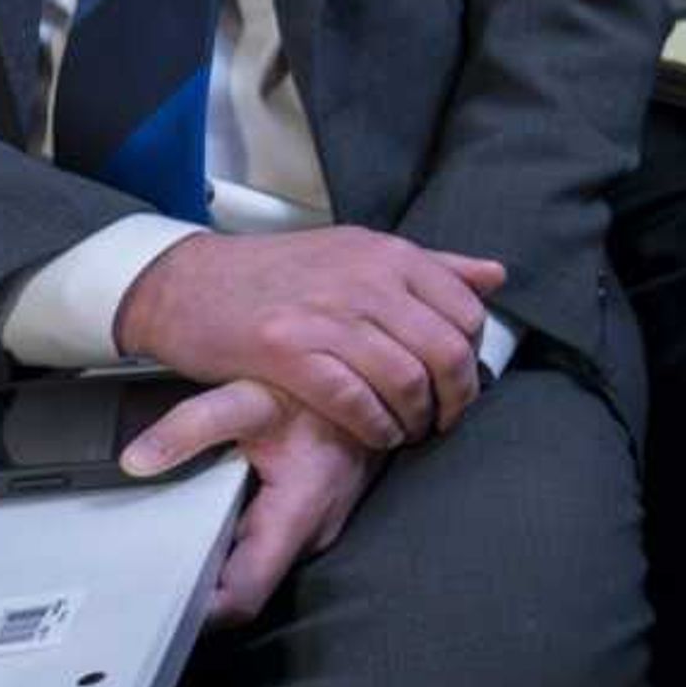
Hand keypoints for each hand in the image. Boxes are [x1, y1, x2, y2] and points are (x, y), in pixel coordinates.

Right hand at [114, 228, 504, 450]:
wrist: (188, 281)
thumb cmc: (280, 274)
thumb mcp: (360, 252)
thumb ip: (434, 265)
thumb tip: (496, 276)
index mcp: (390, 255)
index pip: (466, 312)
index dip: (473, 358)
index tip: (462, 382)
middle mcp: (366, 280)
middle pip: (445, 351)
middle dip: (455, 397)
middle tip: (445, 419)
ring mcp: (326, 315)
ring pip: (405, 379)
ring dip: (416, 419)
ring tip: (410, 432)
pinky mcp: (285, 351)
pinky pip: (353, 400)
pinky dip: (375, 426)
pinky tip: (377, 434)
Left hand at [125, 377, 383, 625]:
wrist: (377, 380)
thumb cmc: (322, 389)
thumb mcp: (251, 398)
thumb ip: (193, 426)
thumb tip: (137, 460)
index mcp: (297, 515)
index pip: (242, 599)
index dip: (197, 616)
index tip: (154, 613)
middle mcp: (312, 534)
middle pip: (244, 590)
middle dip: (195, 588)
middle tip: (141, 578)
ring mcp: (317, 529)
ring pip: (257, 570)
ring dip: (216, 564)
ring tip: (167, 550)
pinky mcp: (314, 519)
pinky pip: (269, 548)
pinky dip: (236, 542)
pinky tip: (209, 519)